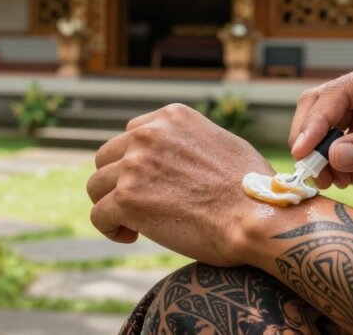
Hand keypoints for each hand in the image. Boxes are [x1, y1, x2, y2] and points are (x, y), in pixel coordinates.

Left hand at [87, 104, 274, 266]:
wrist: (255, 218)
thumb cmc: (250, 189)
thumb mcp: (220, 142)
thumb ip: (188, 142)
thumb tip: (175, 155)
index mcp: (171, 117)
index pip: (132, 134)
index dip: (137, 162)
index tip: (151, 183)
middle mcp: (148, 134)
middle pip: (107, 157)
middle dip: (118, 181)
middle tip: (140, 205)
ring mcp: (134, 165)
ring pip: (97, 185)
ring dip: (111, 204)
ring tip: (132, 223)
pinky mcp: (126, 199)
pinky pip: (99, 215)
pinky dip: (110, 228)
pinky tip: (130, 236)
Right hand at [290, 55, 352, 194]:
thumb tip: (333, 154)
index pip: (338, 93)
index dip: (316, 122)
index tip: (303, 152)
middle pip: (321, 107)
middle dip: (313, 140)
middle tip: (312, 172)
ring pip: (324, 130)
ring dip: (323, 158)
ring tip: (336, 182)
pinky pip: (336, 147)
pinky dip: (335, 166)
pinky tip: (352, 180)